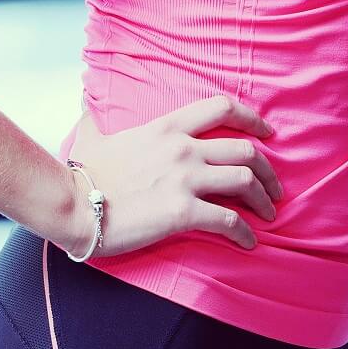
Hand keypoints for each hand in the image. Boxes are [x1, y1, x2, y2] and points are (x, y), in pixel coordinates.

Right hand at [65, 94, 282, 257]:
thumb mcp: (95, 136)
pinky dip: (245, 231)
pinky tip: (249, 241)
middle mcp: (184, 148)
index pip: (222, 107)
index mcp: (168, 126)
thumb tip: (86, 108)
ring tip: (269, 214)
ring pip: (245, 180)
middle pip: (245, 148)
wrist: (73, 205)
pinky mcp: (183, 212)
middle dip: (268, 169)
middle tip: (274, 186)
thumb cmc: (83, 174)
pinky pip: (229, 220)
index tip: (268, 132)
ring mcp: (185, 179)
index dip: (252, 118)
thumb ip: (98, 119)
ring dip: (264, 198)